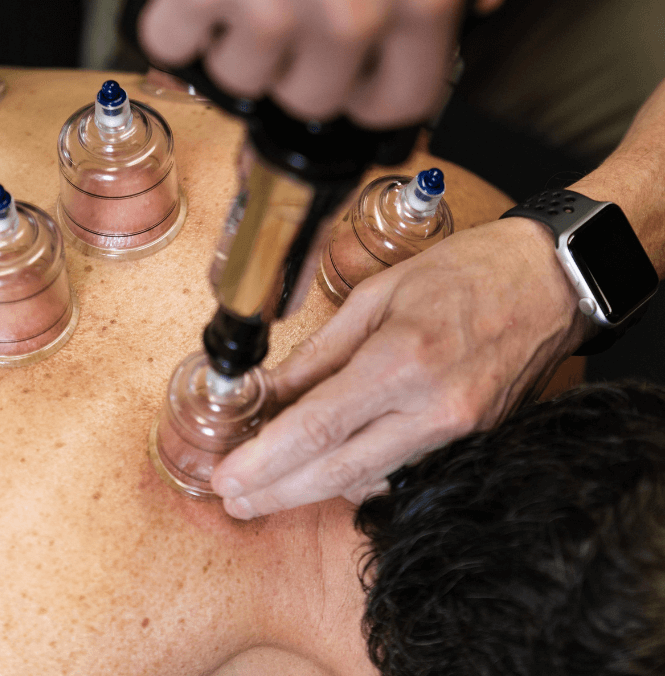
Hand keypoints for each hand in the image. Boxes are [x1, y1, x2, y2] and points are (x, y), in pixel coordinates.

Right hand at [139, 0, 505, 126]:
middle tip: (292, 12)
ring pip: (242, 80)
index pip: (394, 105)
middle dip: (298, 65)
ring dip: (239, 40)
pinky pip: (170, 44)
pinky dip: (176, 19)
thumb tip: (482, 2)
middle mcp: (351, 11)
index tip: (354, 81)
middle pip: (311, 100)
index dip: (368, 95)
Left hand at [211, 218, 588, 518]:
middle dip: (276, 492)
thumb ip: (320, 352)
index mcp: (401, 361)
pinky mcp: (471, 442)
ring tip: (268, 483)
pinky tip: (327, 468)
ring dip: (311, 487)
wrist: (547, 283)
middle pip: (336, 472)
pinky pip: (400, 474)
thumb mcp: (378, 295)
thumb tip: (271, 389)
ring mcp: (456, 434)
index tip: (226, 477)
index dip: (263, 460)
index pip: (316, 427)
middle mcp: (431, 410)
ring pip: (367, 482)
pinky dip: (356, 476)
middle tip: (234, 499)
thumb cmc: (464, 273)